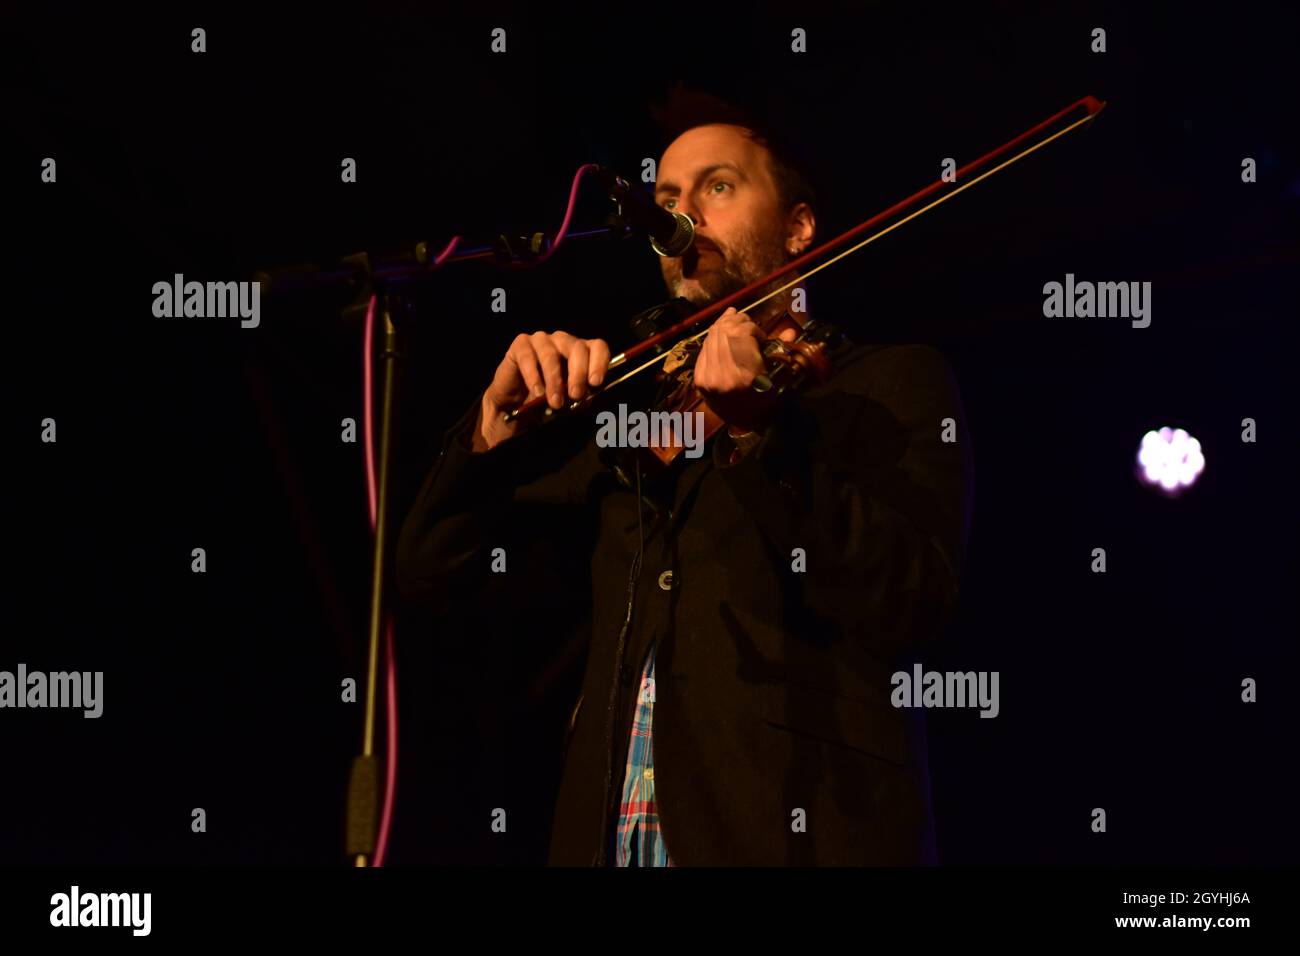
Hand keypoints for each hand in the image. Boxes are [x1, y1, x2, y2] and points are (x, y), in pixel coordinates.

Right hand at [472, 331, 610, 450]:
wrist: (514, 405)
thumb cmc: (546, 400)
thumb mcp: (568, 402)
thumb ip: (580, 398)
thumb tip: (587, 397)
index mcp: (581, 352)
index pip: (598, 347)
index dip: (599, 362)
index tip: (595, 383)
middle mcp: (563, 341)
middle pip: (577, 348)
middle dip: (578, 373)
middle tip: (576, 395)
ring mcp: (542, 340)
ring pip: (551, 354)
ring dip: (554, 380)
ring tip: (555, 402)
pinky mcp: (521, 345)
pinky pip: (528, 357)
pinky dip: (534, 377)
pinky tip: (537, 392)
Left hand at [693, 307, 798, 433]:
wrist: (747, 426)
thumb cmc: (768, 401)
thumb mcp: (779, 378)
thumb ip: (781, 351)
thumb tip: (790, 331)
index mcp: (746, 376)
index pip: (742, 334)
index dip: (752, 328)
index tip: (761, 336)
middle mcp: (723, 376)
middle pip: (725, 332)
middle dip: (737, 321)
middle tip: (747, 322)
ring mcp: (708, 378)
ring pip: (712, 337)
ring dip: (723, 325)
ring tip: (734, 320)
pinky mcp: (699, 380)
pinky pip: (704, 349)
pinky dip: (712, 338)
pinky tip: (720, 331)